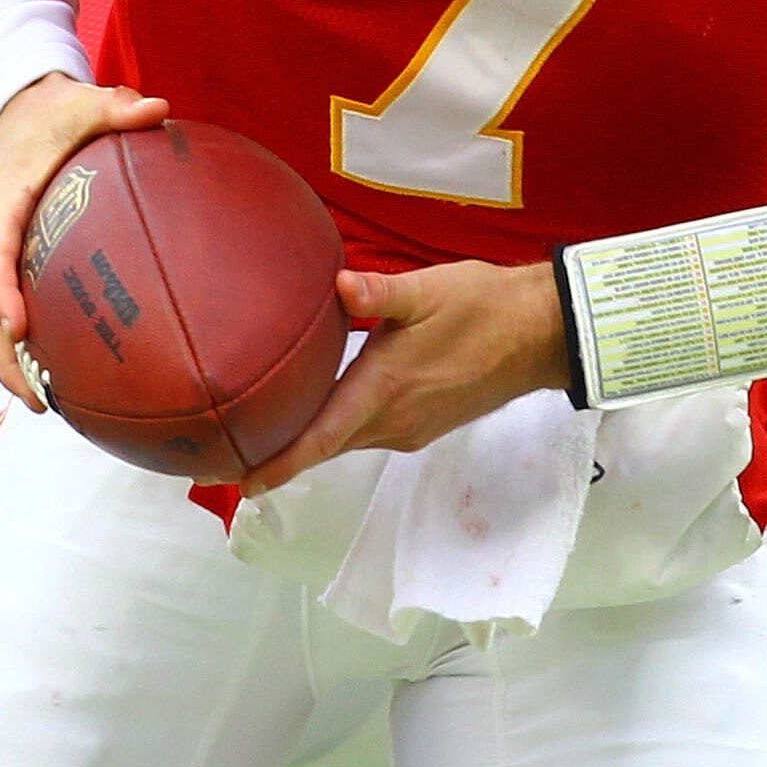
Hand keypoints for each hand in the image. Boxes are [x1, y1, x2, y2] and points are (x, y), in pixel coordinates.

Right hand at [0, 74, 168, 408]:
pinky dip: (21, 343)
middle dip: (4, 353)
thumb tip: (158, 109)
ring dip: (8, 360)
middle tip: (35, 397)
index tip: (19, 325)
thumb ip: (117, 107)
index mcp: (1, 202)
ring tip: (41, 404)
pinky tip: (56, 375)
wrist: (19, 110)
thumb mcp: (83, 105)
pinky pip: (5, 307)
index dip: (2, 289)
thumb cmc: (55, 113)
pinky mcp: (4, 260)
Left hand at [237, 261, 568, 495]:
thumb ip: (380, 291)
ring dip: (311, 440)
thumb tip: (339, 284)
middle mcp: (394, 420)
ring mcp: (411, 428)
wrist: (538, 334)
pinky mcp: (424, 425)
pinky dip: (341, 428)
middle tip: (228, 457)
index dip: (279, 464)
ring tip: (268, 432)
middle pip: (326, 445)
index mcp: (385, 388)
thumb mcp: (428, 290)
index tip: (239, 482)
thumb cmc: (483, 306)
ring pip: (348, 440)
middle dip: (280, 455)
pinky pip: (370, 433)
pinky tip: (326, 408)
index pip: (320, 438)